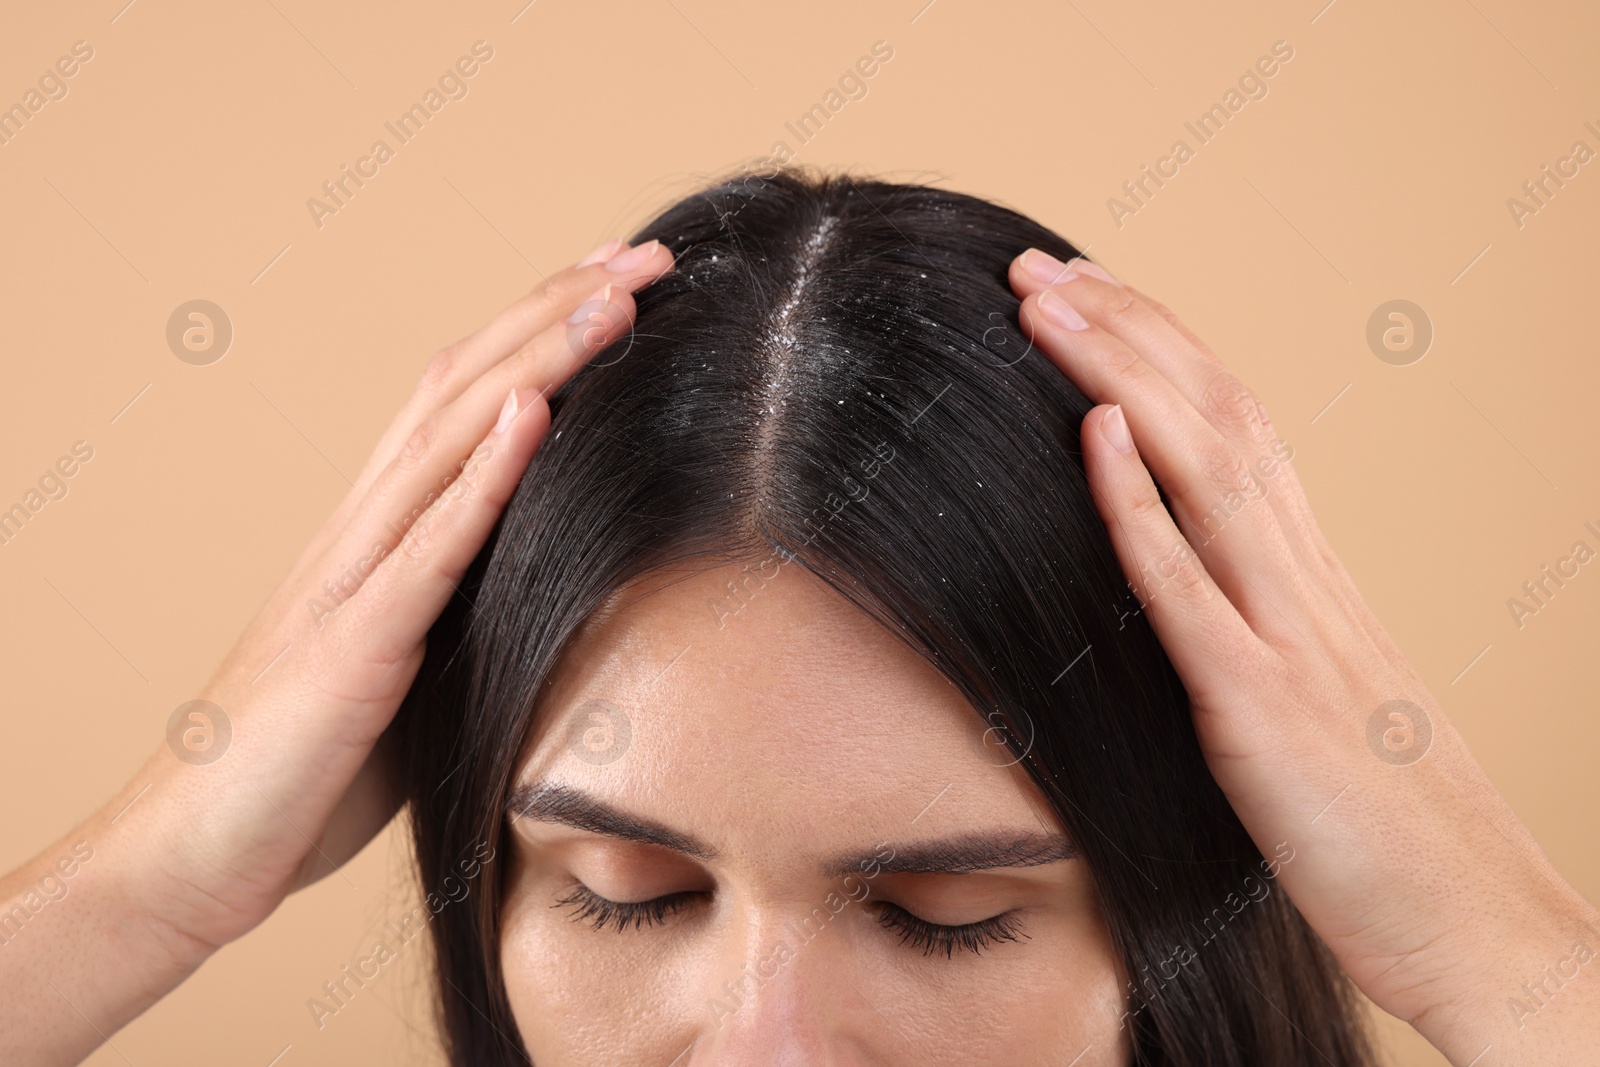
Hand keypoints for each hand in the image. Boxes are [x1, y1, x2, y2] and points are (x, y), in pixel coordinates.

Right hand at [0, 237, 673, 1065]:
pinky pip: (426, 548)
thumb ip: (459, 617)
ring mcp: (351, 584)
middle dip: (560, 313)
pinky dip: (484, 475)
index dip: (543, 334)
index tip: (625, 284)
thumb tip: (545, 590)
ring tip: (614, 298)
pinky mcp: (352, 652)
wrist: (191, 861)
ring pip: (449, 440)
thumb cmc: (304, 775)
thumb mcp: (406, 677)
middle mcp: (360, 536)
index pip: (467, 402)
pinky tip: (533, 413)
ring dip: (538, 361)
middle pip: (465, 388)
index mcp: (377, 540)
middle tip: (650, 254)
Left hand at [1007, 248, 1599, 1065]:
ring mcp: (1290, 638)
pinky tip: (1091, 434)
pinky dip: (1138, 505)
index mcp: (1314, 580)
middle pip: (1214, 414)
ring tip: (1044, 304)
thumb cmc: (1389, 834)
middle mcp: (1306, 584)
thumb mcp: (1320, 707)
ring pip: (1206, 468)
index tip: (1086, 293)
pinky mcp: (1264, 711)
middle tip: (1035, 263)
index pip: (1234, 425)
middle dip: (1121, 327)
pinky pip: (1191, 590)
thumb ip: (1260, 635)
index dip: (1157, 348)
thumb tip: (1186, 593)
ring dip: (1116, 376)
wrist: (1480, 930)